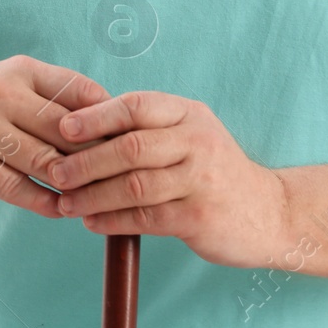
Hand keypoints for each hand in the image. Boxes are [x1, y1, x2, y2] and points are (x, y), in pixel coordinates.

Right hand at [0, 55, 111, 217]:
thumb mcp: (10, 81)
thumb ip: (55, 94)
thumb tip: (113, 119)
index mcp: (19, 70)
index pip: (79, 92)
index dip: (108, 119)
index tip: (129, 142)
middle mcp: (0, 93)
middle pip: (66, 131)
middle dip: (96, 157)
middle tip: (120, 179)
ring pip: (44, 163)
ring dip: (74, 185)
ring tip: (96, 199)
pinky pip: (17, 189)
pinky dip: (45, 203)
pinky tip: (62, 210)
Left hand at [47, 91, 288, 266]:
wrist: (271, 212)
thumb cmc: (214, 171)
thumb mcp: (190, 135)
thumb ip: (148, 129)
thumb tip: (82, 128)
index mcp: (188, 114)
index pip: (136, 106)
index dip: (95, 116)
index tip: (62, 128)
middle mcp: (197, 141)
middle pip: (130, 147)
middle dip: (86, 161)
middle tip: (56, 172)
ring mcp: (200, 179)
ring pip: (134, 185)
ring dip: (93, 195)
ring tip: (66, 202)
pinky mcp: (199, 216)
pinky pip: (145, 217)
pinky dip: (112, 220)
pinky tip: (92, 222)